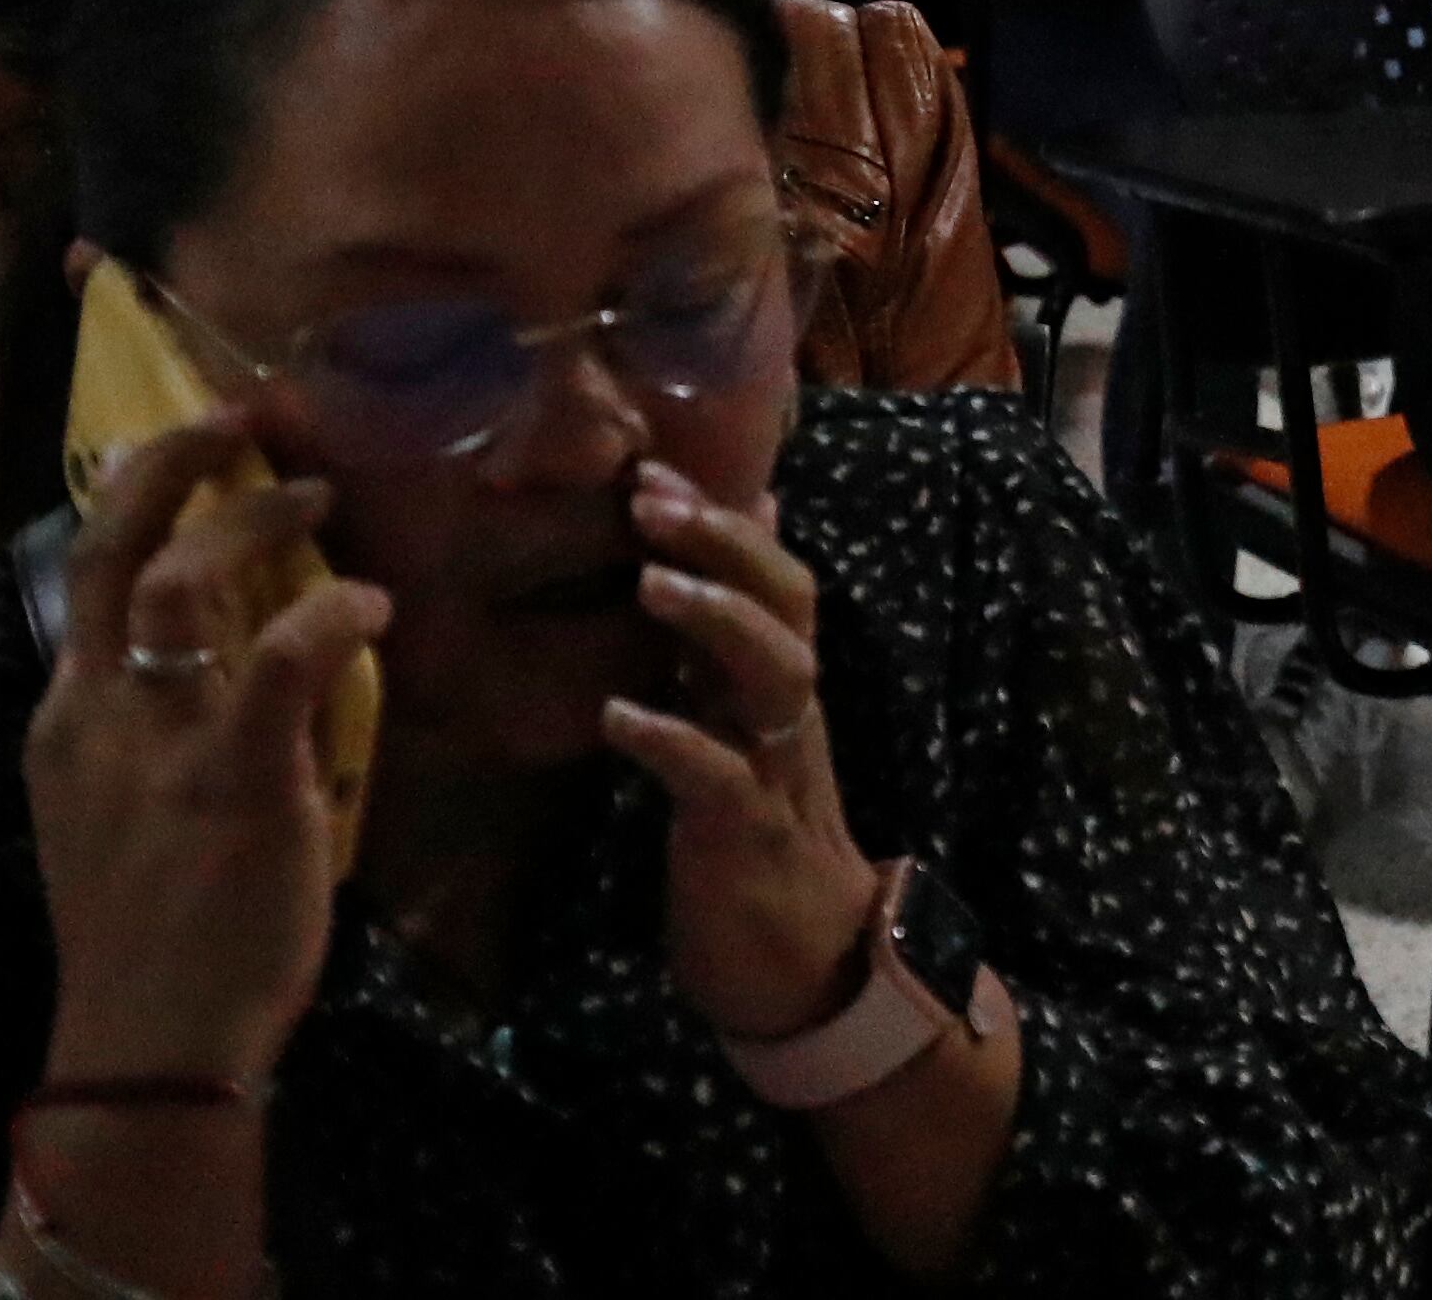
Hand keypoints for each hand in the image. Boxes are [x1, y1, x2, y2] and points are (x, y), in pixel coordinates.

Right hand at [27, 414, 385, 1090]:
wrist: (150, 1037)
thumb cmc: (159, 925)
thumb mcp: (125, 805)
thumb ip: (164, 725)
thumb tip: (246, 644)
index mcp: (69, 718)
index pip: (84, 574)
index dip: (139, 493)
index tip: (198, 444)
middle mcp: (98, 714)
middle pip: (114, 551)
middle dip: (174, 466)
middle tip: (245, 420)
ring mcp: (161, 746)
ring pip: (188, 584)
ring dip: (259, 522)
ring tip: (321, 496)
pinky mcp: (234, 782)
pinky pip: (279, 662)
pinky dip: (329, 614)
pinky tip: (372, 601)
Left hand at [601, 460, 882, 1044]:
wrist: (811, 963)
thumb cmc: (760, 838)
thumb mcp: (743, 728)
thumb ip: (734, 645)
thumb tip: (738, 557)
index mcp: (780, 683)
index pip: (773, 576)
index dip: (719, 519)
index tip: (651, 468)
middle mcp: (788, 710)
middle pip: (785, 601)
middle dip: (723, 543)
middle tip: (651, 497)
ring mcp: (775, 767)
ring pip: (771, 673)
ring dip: (717, 621)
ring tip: (652, 582)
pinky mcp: (746, 831)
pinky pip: (717, 774)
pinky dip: (673, 739)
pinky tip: (620, 715)